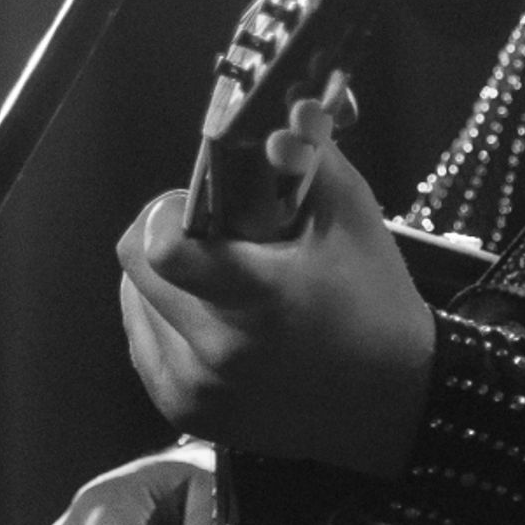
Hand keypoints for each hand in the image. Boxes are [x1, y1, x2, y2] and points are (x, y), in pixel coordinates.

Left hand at [117, 102, 435, 478]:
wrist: (392, 403)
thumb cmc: (374, 300)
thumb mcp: (353, 217)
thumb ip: (307, 154)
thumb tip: (276, 111)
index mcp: (256, 300)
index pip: (161, 246)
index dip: (170, 209)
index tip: (206, 203)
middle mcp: (213, 352)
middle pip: (134, 263)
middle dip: (169, 232)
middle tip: (222, 235)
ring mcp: (193, 389)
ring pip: (132, 299)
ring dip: (166, 276)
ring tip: (225, 279)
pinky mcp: (182, 413)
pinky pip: (144, 339)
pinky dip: (168, 315)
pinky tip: (217, 314)